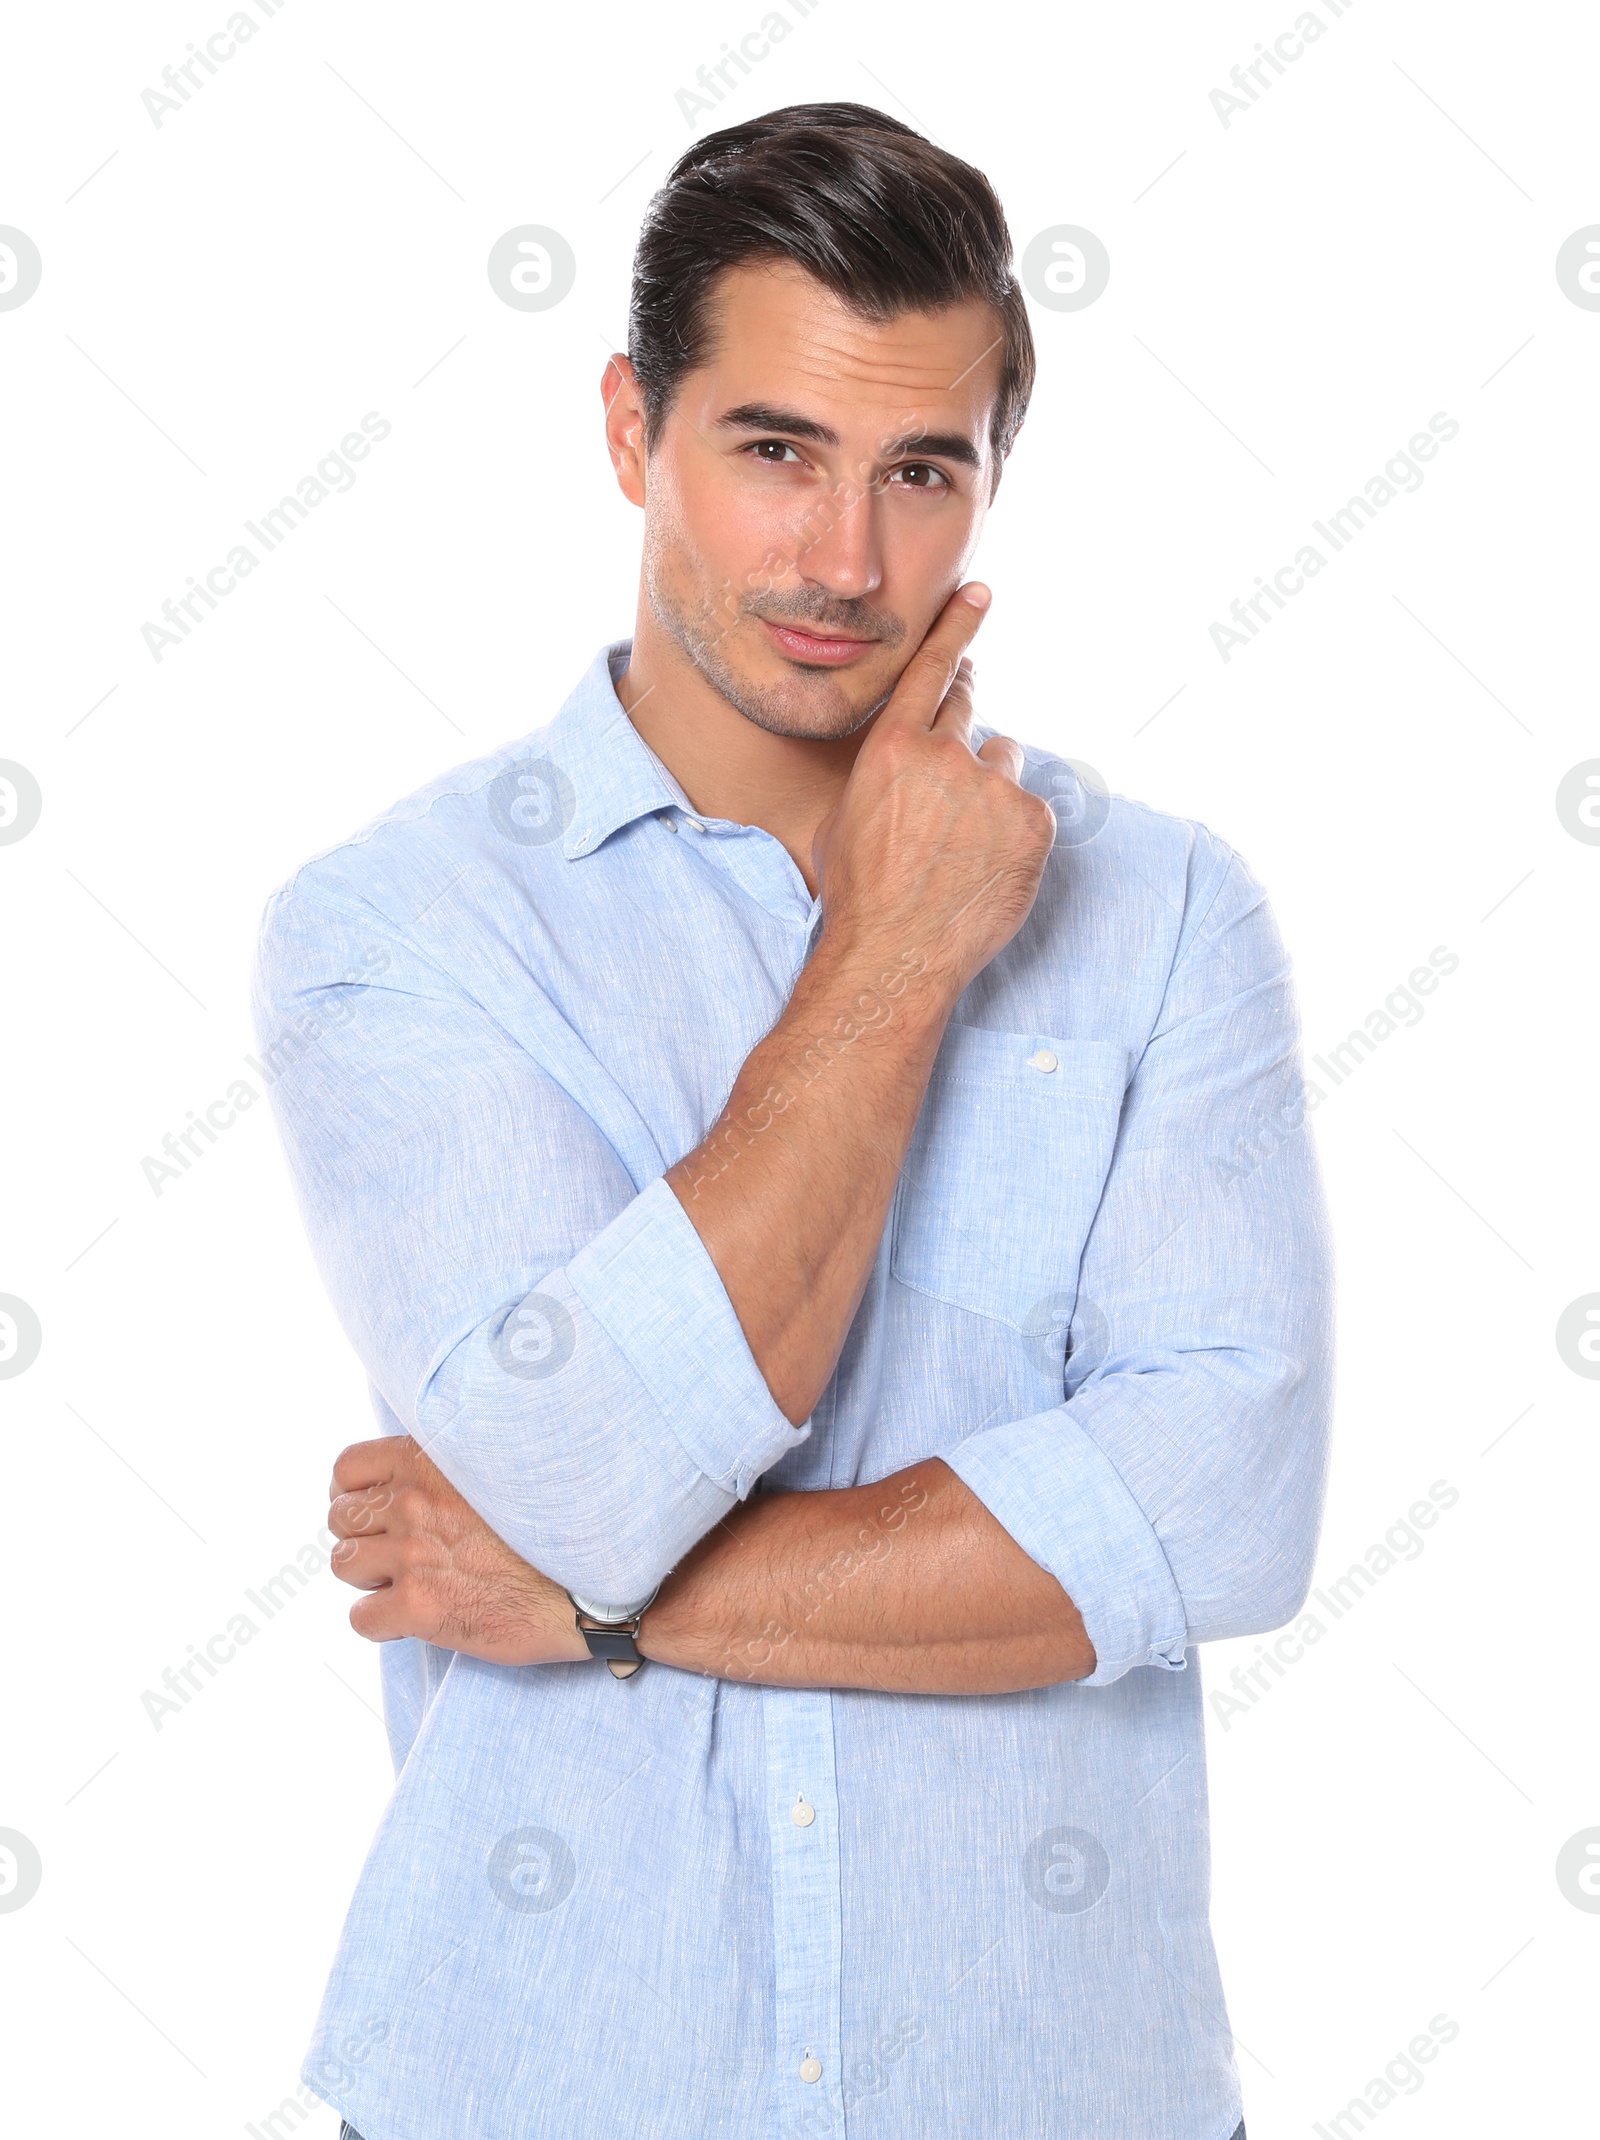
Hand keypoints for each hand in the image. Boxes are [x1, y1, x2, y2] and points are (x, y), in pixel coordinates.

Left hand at [327, 1435, 589, 1666]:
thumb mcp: (508, 1466)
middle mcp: (415, 1502)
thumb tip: (428, 1475)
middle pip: (341, 1517)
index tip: (370, 1508)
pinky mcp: (420, 1607)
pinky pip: (362, 1618)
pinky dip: (380, 1622)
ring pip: (344, 1564)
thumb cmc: (562, 1524)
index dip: (352, 1492)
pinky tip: (411, 1618)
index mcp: (434, 1461)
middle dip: (361, 1536)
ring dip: (369, 1576)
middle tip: (392, 1551)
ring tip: (404, 1582)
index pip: (348, 1467)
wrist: (596, 1579)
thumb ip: (457, 1465)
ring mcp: (413, 1555)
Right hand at [811, 584, 1055, 998]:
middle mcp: (944, 755)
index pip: (931, 668)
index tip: (979, 593)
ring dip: (990, 793)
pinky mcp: (1032, 822)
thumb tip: (907, 764)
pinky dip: (1014, 834)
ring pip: (1004, 765)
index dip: (957, 627)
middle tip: (955, 775)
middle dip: (964, 734)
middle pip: (969, 712)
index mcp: (891, 748)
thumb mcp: (843, 819)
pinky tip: (986, 868)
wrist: (894, 956)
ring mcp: (993, 787)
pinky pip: (1030, 811)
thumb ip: (883, 774)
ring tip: (962, 849)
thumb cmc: (858, 897)